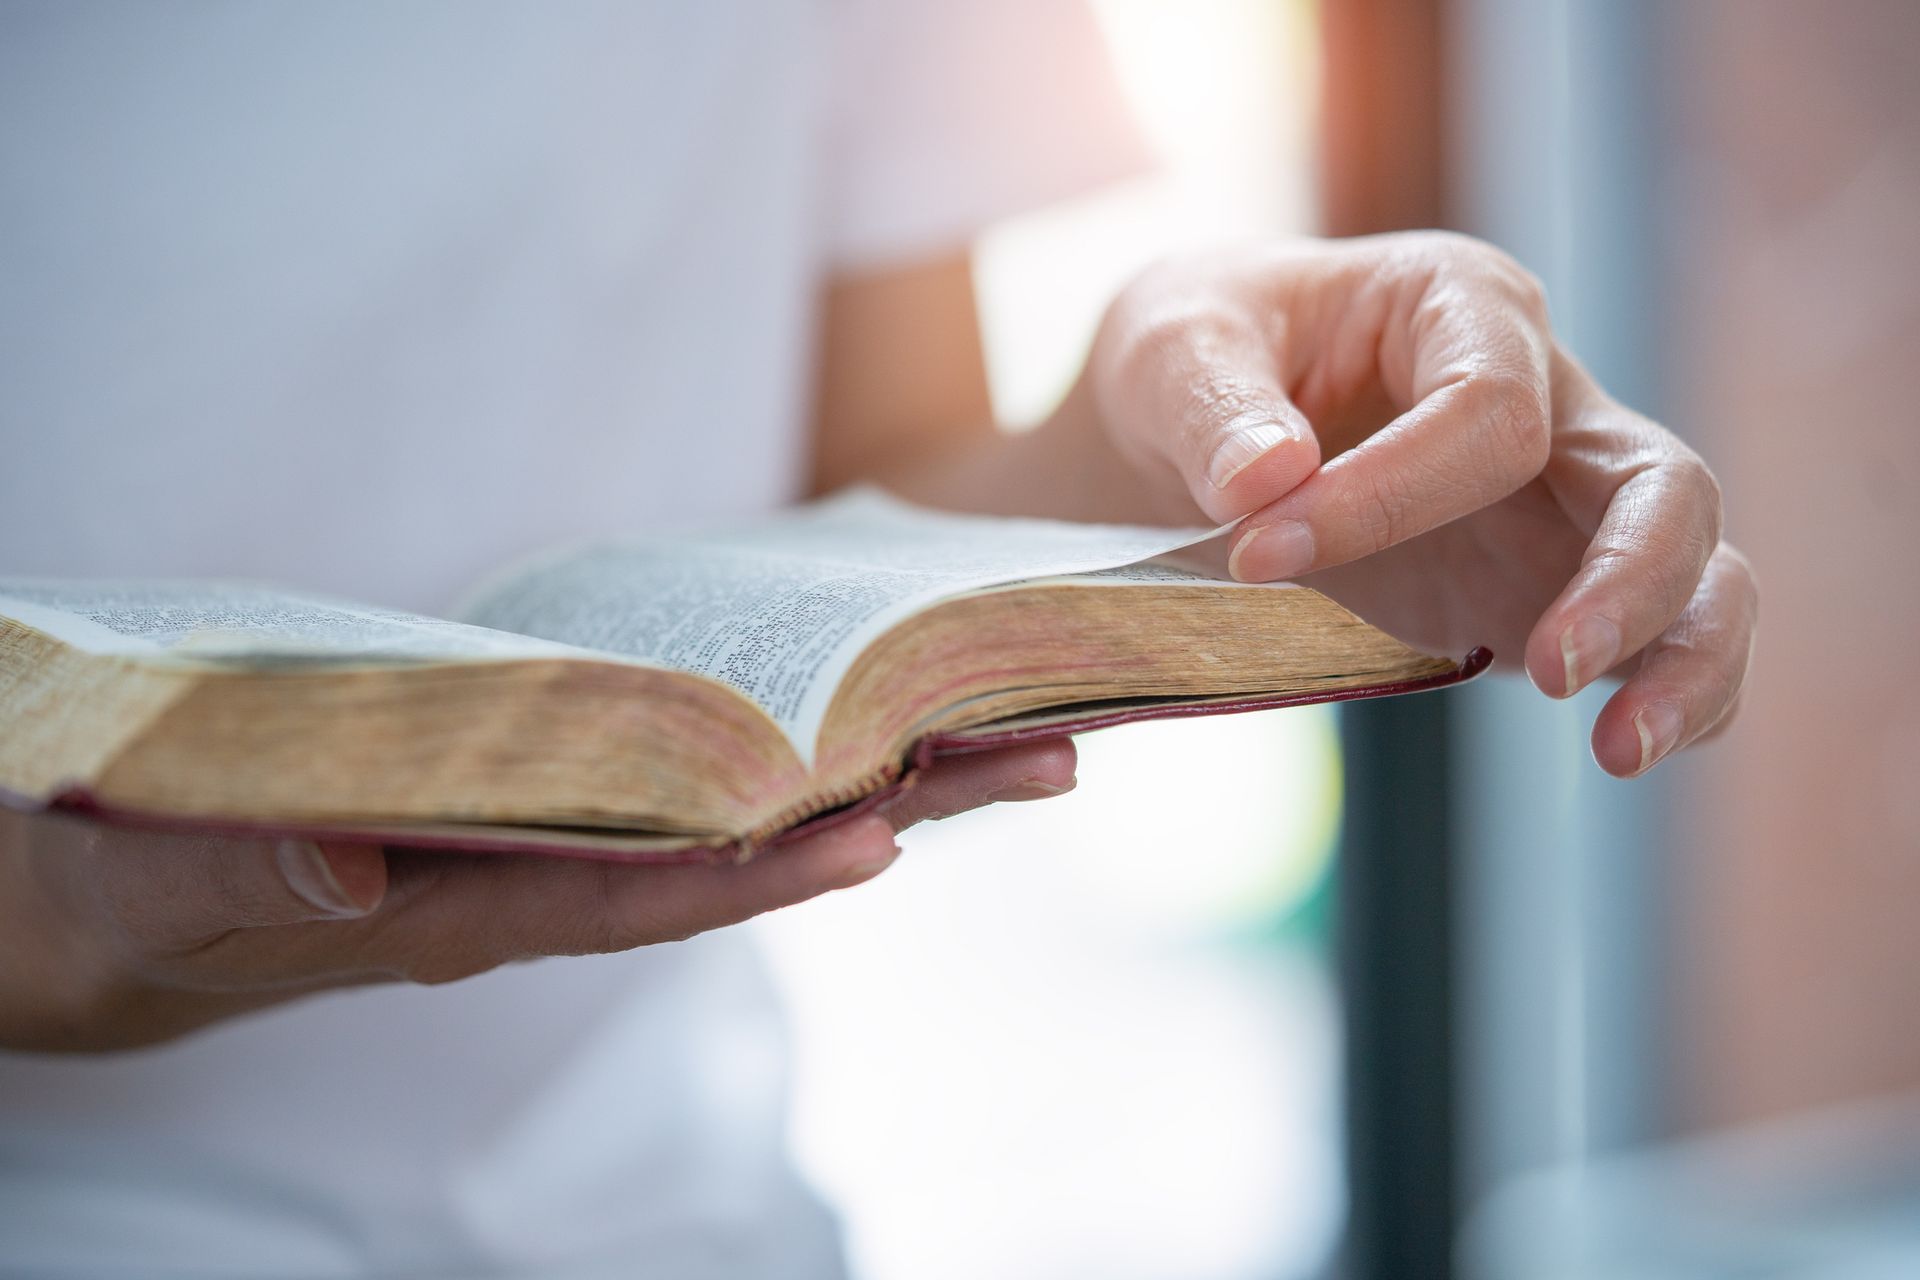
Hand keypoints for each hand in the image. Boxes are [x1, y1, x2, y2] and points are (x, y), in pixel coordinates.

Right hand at [0, 739, 1073, 1051]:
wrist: (142, 889)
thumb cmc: (149, 883)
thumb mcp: (169, 878)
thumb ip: (248, 874)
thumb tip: (350, 865)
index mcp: (468, 912)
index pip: (639, 899)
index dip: (756, 875)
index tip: (878, 833)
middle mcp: (545, 881)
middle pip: (744, 855)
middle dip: (893, 808)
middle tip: (1045, 756)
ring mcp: (559, 840)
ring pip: (747, 813)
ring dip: (885, 773)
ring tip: (1026, 730)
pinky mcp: (553, 790)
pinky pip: (696, 769)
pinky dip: (794, 742)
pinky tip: (879, 709)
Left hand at [1066, 231, 1755, 776]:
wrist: (1181, 419)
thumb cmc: (1191, 356)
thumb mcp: (1168, 348)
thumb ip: (1213, 407)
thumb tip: (1269, 479)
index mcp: (1460, 306)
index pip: (1488, 410)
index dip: (1389, 494)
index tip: (1254, 556)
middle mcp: (1545, 399)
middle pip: (1661, 483)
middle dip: (1625, 578)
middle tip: (1548, 670)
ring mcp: (1559, 503)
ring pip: (1698, 568)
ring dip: (1682, 658)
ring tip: (1618, 750)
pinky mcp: (1542, 591)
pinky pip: (1658, 641)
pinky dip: (1670, 697)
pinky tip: (1625, 750)